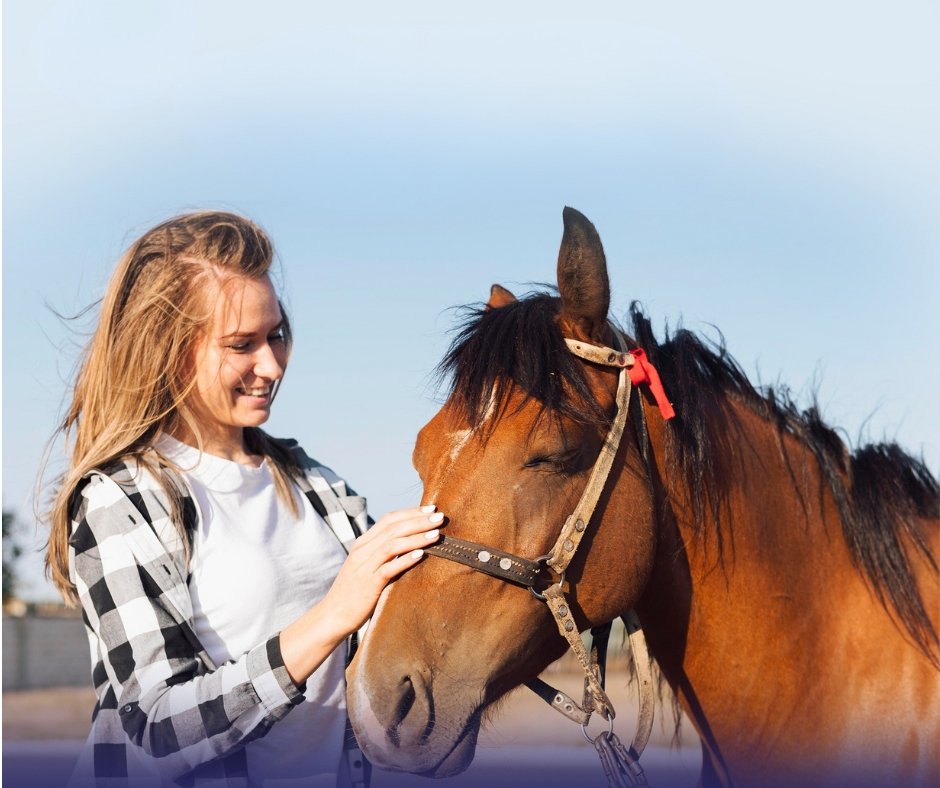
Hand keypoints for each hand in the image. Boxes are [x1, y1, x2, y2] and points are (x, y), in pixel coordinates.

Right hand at [321, 504, 444, 636]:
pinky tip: (421, 555)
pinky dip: (405, 559)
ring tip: (436, 534)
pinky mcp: (368, 584)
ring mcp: (364, 566)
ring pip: (392, 544)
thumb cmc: (354, 592)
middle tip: (440, 517)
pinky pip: (388, 568)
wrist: (333, 616)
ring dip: (416, 537)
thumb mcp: (367, 566)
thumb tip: (411, 545)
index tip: (431, 509)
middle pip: (393, 528)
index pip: (388, 519)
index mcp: (363, 543)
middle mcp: (363, 551)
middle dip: (419, 521)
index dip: (411, 512)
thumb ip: (383, 553)